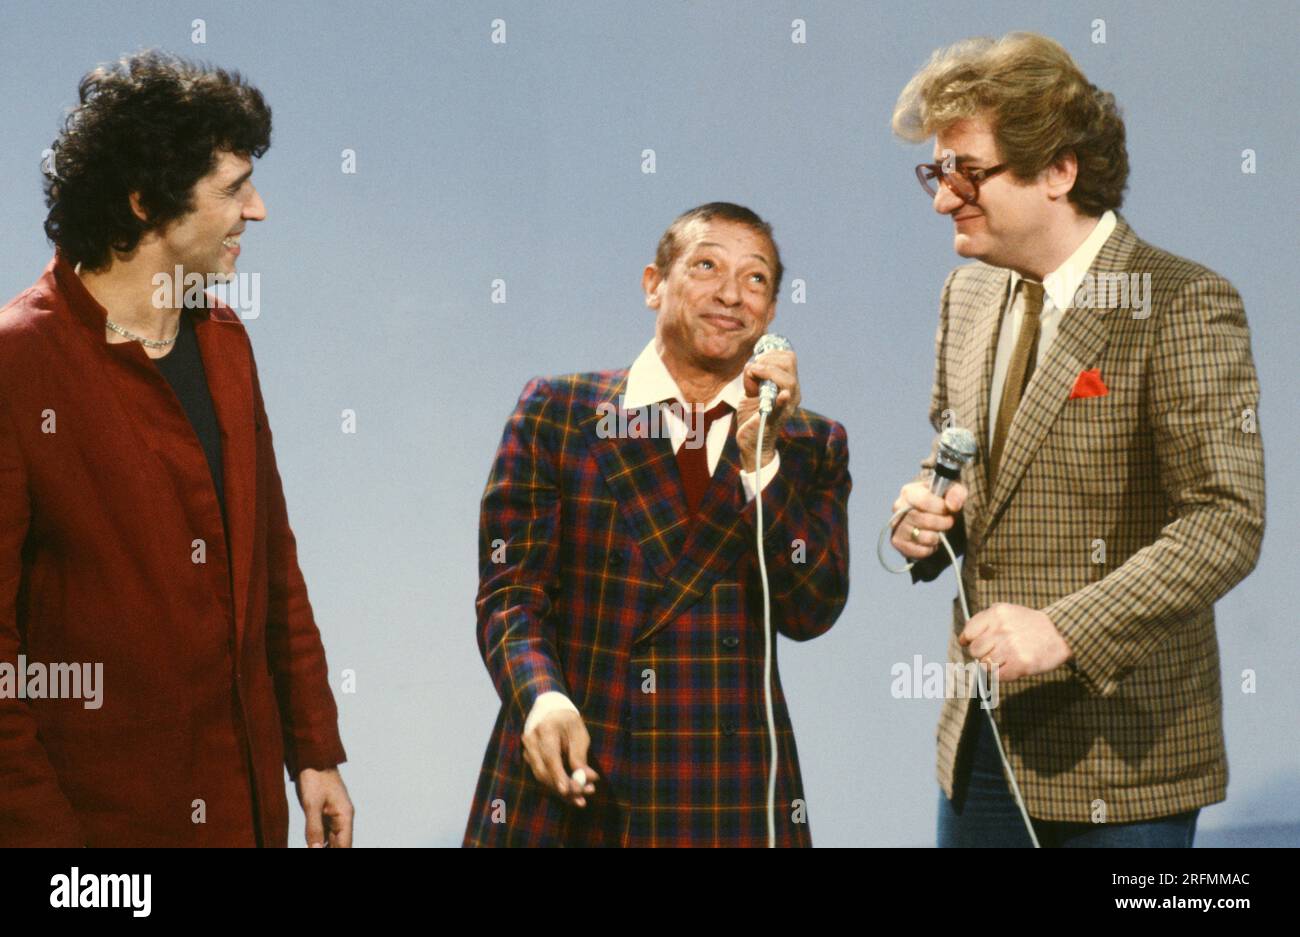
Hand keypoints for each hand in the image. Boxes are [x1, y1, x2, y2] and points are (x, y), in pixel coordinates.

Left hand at [295, 766, 353, 847]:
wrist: (312, 757)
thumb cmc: (314, 777)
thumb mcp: (312, 804)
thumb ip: (314, 828)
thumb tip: (315, 850)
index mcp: (344, 816)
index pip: (345, 846)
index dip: (337, 854)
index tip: (322, 854)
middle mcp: (342, 818)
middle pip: (339, 845)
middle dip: (328, 850)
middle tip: (313, 849)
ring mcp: (333, 815)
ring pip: (331, 840)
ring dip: (322, 847)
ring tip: (313, 847)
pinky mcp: (323, 812)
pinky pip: (323, 833)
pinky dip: (317, 841)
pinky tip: (310, 845)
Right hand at [522, 707, 598, 807]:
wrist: (550, 712)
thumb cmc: (568, 722)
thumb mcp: (579, 734)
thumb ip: (580, 757)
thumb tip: (587, 779)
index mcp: (545, 730)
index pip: (550, 756)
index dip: (557, 775)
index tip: (567, 791)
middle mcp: (531, 741)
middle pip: (543, 771)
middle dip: (563, 788)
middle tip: (584, 797)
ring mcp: (527, 751)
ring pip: (541, 777)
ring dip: (561, 791)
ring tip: (581, 799)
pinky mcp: (529, 760)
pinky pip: (541, 776)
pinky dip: (556, 786)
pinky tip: (571, 794)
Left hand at [736, 347, 798, 472]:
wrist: (749, 441)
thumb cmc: (752, 416)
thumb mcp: (750, 392)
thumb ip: (751, 378)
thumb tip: (750, 365)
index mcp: (787, 385)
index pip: (789, 358)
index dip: (772, 353)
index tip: (756, 359)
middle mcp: (792, 394)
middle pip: (789, 364)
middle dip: (768, 359)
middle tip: (753, 367)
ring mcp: (787, 406)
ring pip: (788, 381)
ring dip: (768, 371)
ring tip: (753, 374)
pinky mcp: (777, 418)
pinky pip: (783, 406)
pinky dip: (782, 398)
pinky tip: (781, 395)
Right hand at [891, 480, 967, 559]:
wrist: (927, 513)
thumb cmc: (940, 500)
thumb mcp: (952, 490)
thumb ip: (956, 493)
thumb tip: (952, 506)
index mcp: (909, 492)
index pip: (925, 501)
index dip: (941, 508)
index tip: (949, 509)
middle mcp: (898, 508)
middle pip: (925, 520)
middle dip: (943, 523)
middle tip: (948, 522)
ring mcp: (896, 526)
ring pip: (923, 537)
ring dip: (937, 537)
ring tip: (939, 531)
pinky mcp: (897, 542)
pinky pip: (919, 551)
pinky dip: (930, 549)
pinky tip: (931, 540)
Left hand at [959, 603, 1072, 681]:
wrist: (1061, 633)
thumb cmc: (1030, 624)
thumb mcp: (1007, 612)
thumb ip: (984, 621)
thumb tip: (963, 639)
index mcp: (997, 614)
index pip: (968, 632)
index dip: (969, 640)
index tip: (973, 643)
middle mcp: (1002, 629)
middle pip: (975, 651)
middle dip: (982, 653)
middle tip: (996, 651)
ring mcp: (1011, 647)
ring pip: (985, 665)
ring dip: (993, 665)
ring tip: (1007, 658)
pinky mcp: (1021, 664)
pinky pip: (997, 676)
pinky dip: (1002, 675)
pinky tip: (1012, 666)